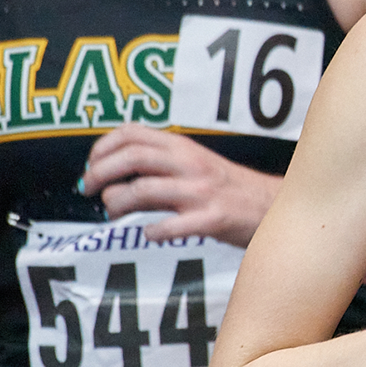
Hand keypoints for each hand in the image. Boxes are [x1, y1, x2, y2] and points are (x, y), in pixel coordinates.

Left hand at [81, 125, 277, 246]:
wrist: (276, 206)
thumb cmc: (231, 189)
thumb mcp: (197, 163)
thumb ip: (163, 164)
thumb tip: (116, 174)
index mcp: (184, 147)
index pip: (132, 133)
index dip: (102, 148)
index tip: (91, 165)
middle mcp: (190, 164)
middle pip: (131, 158)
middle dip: (100, 173)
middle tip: (89, 190)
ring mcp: (201, 192)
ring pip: (143, 191)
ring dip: (117, 204)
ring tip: (114, 213)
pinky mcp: (212, 219)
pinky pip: (169, 226)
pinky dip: (151, 231)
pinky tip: (150, 233)